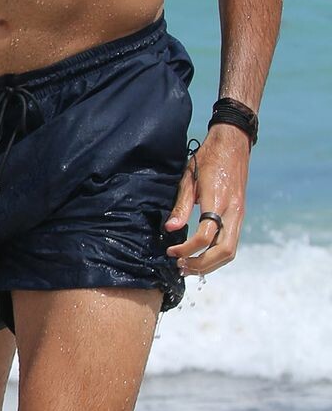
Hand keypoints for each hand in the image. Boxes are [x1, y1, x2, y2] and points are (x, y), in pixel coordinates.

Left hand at [165, 125, 249, 274]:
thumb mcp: (189, 177)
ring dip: (211, 264)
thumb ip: (181, 205)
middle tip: (181, 267)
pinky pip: (232, 242)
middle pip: (223, 251)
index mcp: (218, 200)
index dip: (187, 249)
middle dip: (201, 264)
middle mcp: (233, 211)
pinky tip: (202, 255)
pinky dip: (218, 255)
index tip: (171, 252)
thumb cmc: (208, 157)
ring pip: (231, 251)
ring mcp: (240, 214)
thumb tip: (170, 228)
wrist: (234, 143)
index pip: (205, 236)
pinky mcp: (240, 215)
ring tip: (190, 266)